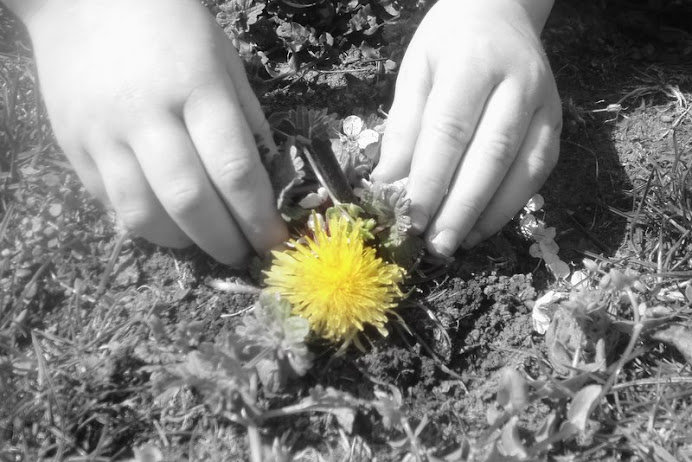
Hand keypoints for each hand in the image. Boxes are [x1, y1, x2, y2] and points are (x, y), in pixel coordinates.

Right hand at [23, 0, 286, 264]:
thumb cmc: (170, 24)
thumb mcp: (224, 60)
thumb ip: (246, 119)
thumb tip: (266, 178)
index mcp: (197, 88)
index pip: (234, 170)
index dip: (258, 217)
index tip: (275, 242)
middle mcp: (148, 115)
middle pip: (189, 201)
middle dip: (224, 241)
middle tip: (243, 254)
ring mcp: (103, 133)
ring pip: (143, 214)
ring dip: (183, 242)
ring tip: (205, 242)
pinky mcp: (73, 145)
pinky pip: (110, 203)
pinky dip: (145, 224)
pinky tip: (168, 222)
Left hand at [372, 0, 561, 256]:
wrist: (501, 11)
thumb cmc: (448, 43)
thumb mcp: (415, 72)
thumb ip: (404, 127)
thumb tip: (387, 185)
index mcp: (473, 62)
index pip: (450, 130)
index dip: (431, 179)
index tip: (410, 218)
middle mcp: (518, 83)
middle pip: (490, 155)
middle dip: (460, 207)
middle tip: (436, 245)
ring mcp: (545, 103)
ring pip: (522, 169)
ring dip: (488, 214)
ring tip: (457, 243)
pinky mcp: (557, 122)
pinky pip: (538, 172)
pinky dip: (510, 205)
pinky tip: (482, 226)